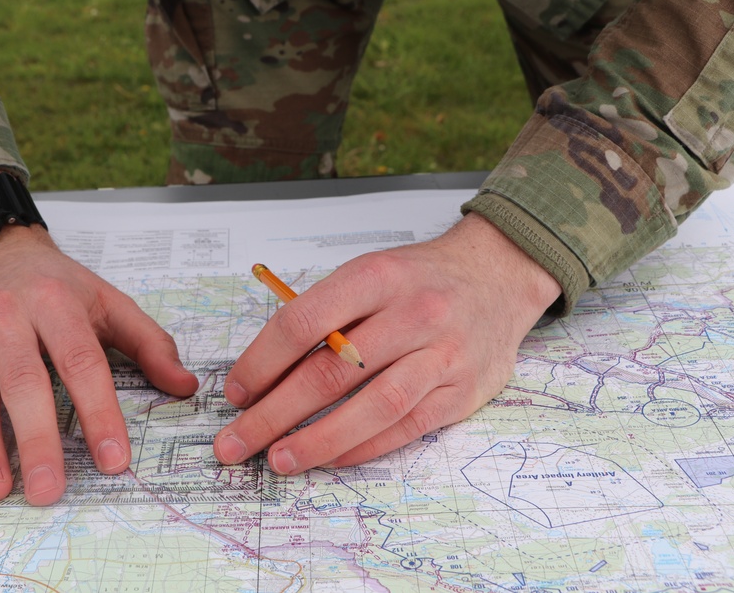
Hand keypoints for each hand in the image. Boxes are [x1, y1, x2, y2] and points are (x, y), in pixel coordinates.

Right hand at [0, 224, 197, 504]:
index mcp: (56, 304)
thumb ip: (149, 343)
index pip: (80, 362)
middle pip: (23, 383)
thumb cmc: (56, 286)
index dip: (99, 412)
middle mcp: (7, 315)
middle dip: (36, 440)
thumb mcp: (108, 302)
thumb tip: (185, 386)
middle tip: (49, 491)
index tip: (113, 460)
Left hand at [213, 213, 560, 472]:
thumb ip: (324, 315)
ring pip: (371, 407)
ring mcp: (442, 355)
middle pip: (330, 372)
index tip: (236, 393)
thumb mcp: (369, 274)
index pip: (303, 323)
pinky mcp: (463, 391)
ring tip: (278, 459)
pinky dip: (361, 447)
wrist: (498, 276)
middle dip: (273, 414)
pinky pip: (405, 428)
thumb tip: (266, 373)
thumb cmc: (419, 280)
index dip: (261, 363)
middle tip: (236, 442)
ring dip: (317, 440)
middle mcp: (413, 313)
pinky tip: (329, 457)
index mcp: (376, 277)